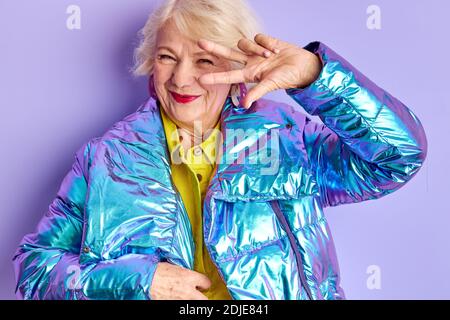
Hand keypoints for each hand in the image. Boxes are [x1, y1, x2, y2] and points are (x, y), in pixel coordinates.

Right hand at [149, 262, 210, 299]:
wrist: (146, 279)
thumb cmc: (158, 271)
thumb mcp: (176, 268)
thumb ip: (187, 274)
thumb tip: (191, 276)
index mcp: (190, 277)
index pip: (207, 283)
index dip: (204, 283)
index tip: (202, 284)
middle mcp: (188, 290)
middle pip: (205, 300)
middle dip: (203, 297)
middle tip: (199, 295)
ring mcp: (181, 300)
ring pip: (193, 304)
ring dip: (191, 300)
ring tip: (185, 296)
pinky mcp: (173, 304)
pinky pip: (182, 305)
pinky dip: (180, 301)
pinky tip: (176, 297)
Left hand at [198, 33, 321, 108]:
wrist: (303, 65)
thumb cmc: (288, 78)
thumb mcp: (271, 85)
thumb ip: (257, 93)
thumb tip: (245, 105)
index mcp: (249, 75)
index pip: (228, 76)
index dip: (215, 77)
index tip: (200, 79)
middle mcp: (249, 63)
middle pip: (227, 55)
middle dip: (214, 48)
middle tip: (199, 43)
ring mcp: (255, 52)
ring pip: (244, 44)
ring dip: (256, 49)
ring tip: (271, 55)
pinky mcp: (263, 41)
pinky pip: (258, 37)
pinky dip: (267, 43)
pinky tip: (275, 49)